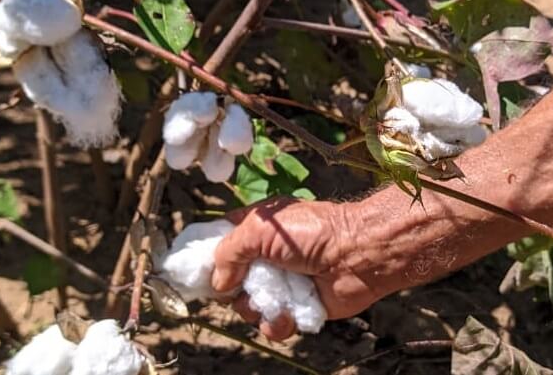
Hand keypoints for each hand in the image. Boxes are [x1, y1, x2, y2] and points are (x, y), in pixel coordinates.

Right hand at [211, 197, 389, 339]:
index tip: (194, 272)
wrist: (358, 255)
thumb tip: (218, 282)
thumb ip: (229, 251)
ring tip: (276, 298)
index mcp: (256, 231)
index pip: (220, 244)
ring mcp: (281, 283)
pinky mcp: (296, 308)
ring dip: (257, 307)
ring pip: (248, 307)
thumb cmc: (314, 232)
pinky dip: (277, 323)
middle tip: (245, 286)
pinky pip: (271, 324)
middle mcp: (266, 258)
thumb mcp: (261, 229)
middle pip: (229, 282)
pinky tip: (289, 314)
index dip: (207, 258)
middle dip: (233, 290)